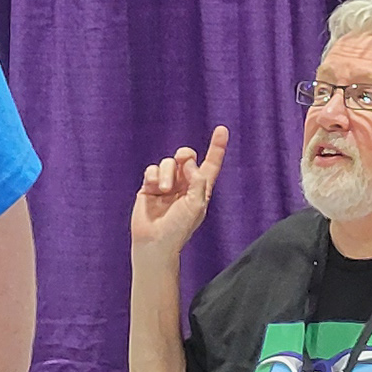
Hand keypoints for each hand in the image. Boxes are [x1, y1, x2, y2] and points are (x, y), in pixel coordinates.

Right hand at [131, 128, 226, 261]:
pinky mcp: (149, 186)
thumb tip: (187, 161)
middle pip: (187, 157)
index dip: (217, 147)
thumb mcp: (196, 204)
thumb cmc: (179, 228)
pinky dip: (154, 176)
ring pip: (168, 163)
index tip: (222, 129)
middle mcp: (184, 184)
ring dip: (167, 172)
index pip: (211, 164)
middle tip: (183, 159)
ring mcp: (166, 184)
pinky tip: (154, 188)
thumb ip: (197, 180)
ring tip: (164, 189)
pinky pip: (152, 169)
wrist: (154, 241)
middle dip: (185, 154)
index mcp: (200, 189)